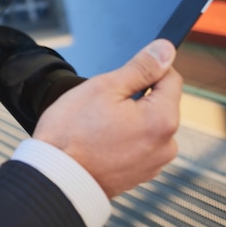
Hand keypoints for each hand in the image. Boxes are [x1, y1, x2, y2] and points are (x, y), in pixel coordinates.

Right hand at [33, 39, 181, 197]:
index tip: (124, 74)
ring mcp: (152, 164)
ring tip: (96, 127)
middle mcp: (165, 145)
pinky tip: (97, 142)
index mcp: (162, 120)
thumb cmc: (71, 134)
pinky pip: (136, 146)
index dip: (146, 69)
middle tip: (100, 105)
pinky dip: (120, 140)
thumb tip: (164, 50)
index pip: (171, 77)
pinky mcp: (138, 175)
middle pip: (158, 103)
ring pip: (145, 125)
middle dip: (133, 97)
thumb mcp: (103, 87)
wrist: (54, 176)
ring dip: (127, 120)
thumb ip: (140, 68)